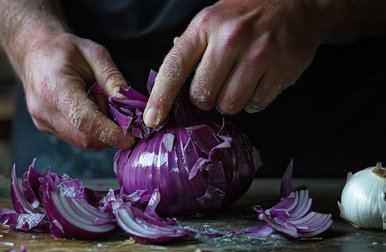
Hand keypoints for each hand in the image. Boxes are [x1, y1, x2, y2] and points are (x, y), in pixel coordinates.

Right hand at [20, 33, 133, 150]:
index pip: (85, 121)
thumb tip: (130, 106)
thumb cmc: (64, 50)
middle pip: (85, 137)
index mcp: (55, 88)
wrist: (34, 53)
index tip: (130, 138)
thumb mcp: (95, 54)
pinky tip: (93, 110)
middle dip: (111, 134)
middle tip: (127, 120)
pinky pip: (76, 138)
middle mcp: (44, 110)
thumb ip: (112, 79)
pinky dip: (92, 131)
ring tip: (104, 106)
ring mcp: (43, 122)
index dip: (110, 133)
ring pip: (83, 141)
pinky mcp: (46, 128)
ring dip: (103, 133)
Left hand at [144, 0, 321, 126]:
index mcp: (205, 25)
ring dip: (230, 101)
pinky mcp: (284, 67)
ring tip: (239, 80)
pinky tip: (259, 80)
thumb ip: (189, 49)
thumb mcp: (211, 20)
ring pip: (229, 106)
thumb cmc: (245, 15)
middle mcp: (231, 38)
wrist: (296, 3)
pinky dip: (254, 100)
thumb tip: (164, 83)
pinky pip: (256, 106)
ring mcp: (260, 53)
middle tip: (218, 81)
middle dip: (206, 97)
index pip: (174, 67)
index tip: (152, 120)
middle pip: (202, 95)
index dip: (160, 98)